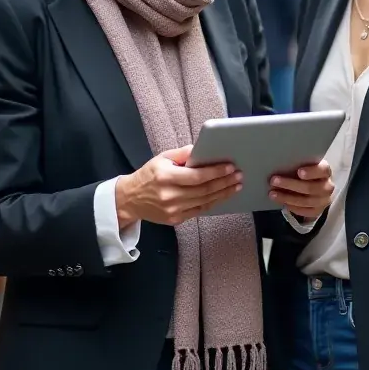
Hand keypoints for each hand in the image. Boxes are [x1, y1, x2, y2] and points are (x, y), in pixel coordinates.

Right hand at [116, 146, 241, 226]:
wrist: (130, 199)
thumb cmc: (148, 175)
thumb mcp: (162, 158)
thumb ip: (182, 154)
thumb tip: (202, 150)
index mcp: (166, 178)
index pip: (197, 176)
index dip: (216, 172)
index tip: (230, 167)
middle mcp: (170, 196)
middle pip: (205, 190)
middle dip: (225, 182)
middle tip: (239, 175)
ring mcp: (173, 210)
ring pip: (205, 202)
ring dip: (223, 193)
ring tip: (236, 185)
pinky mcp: (176, 219)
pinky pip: (200, 210)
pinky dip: (213, 202)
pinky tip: (222, 195)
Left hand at [268, 160, 333, 221]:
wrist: (316, 186)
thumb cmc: (307, 172)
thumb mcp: (305, 165)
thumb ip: (298, 164)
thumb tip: (279, 164)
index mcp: (325, 171)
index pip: (323, 170)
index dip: (312, 172)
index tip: (299, 172)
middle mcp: (327, 186)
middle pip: (310, 187)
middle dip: (290, 184)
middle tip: (273, 181)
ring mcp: (324, 200)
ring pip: (306, 201)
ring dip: (287, 198)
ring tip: (272, 194)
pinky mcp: (318, 211)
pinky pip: (305, 212)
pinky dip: (293, 208)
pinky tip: (283, 203)